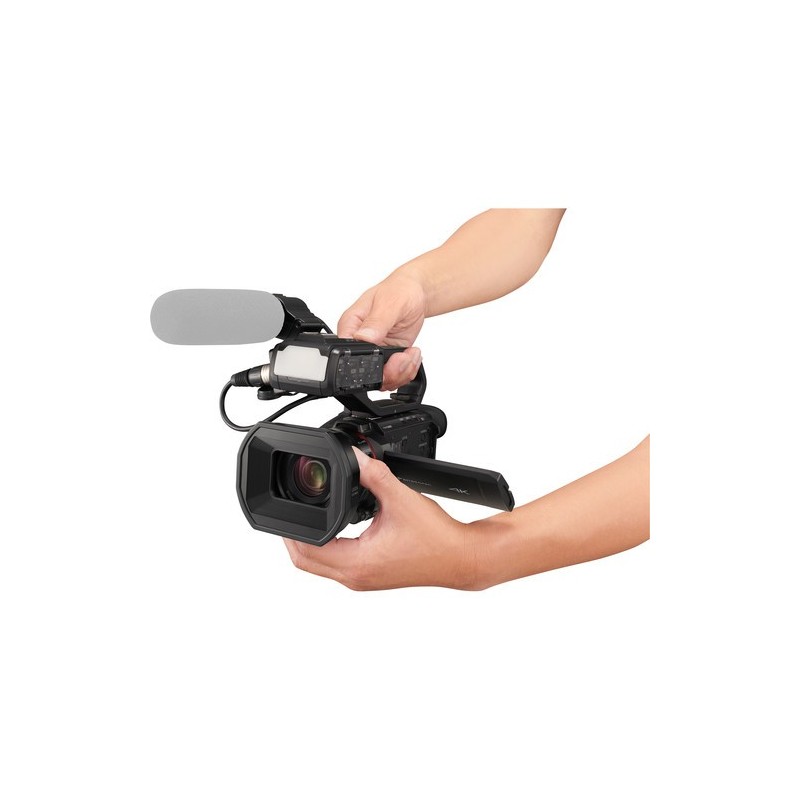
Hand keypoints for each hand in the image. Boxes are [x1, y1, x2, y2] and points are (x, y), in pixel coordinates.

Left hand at [283, 448, 483, 589]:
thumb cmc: (437, 539)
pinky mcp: (371, 576)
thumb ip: (374, 474)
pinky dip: (327, 548)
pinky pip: (337, 566)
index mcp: (358, 563)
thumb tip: (356, 456)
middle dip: (293, 538)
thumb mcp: (400, 498)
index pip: (306, 552)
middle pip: (305, 563)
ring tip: (308, 518)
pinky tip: (334, 529)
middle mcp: (356, 577)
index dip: (290, 532)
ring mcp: (363, 580)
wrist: (461, 558)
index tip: (286, 510)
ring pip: (320, 567)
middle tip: (290, 513)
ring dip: (310, 545)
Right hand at [337, 273, 425, 389]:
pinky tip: (412, 355)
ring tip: (411, 354)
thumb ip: (376, 322)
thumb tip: (363, 337)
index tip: (390, 356)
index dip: (367, 363)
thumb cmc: (399, 290)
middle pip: (365, 374)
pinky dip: (407, 371)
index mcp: (350, 326)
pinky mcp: (387, 358)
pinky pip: (394, 376)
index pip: (347, 355)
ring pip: (381, 379)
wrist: (416, 293)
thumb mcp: (389, 303)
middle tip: (404, 357)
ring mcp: (373, 352)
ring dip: (401, 372)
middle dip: (389, 372)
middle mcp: (359, 342)